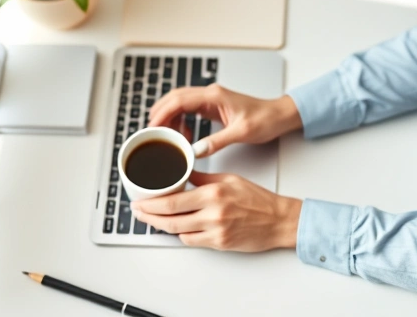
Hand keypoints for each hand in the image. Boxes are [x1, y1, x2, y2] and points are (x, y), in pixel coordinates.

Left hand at [131, 171, 301, 251]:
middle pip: (171, 218)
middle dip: (149, 216)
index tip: (140, 201)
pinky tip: (177, 228)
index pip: (173, 200)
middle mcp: (213, 213)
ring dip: (162, 226)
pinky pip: (192, 241)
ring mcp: (216, 230)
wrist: (278, 219)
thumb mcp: (228, 179)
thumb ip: (202, 177)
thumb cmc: (257, 198)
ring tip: (151, 220)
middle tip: (137, 212)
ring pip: (178, 232)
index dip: (152, 204)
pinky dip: (182, 234)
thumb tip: (182, 173)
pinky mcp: (220, 244)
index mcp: (213, 193)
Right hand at [149, 84, 301, 157]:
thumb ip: (217, 142)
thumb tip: (195, 151)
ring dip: (171, 119)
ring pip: (180, 104)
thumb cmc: (264, 120)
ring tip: (170, 138)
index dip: (163, 113)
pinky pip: (189, 110)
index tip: (153, 128)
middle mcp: (210, 94)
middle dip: (161, 114)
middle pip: (175, 98)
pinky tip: (184, 136)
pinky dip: (181, 121)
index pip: (179, 100)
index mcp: (214, 96)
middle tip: (154, 134)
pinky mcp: (212, 107)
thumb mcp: (240, 133)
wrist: (278, 116)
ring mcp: (210, 100)